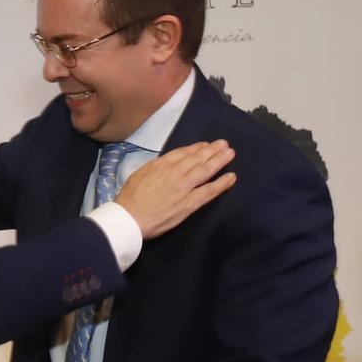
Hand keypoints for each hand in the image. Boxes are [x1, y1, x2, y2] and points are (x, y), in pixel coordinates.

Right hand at [115, 140, 235, 238]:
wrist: (129, 217)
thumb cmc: (129, 198)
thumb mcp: (139, 174)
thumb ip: (155, 168)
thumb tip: (165, 164)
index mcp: (161, 165)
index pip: (183, 153)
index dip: (196, 148)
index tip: (205, 145)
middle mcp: (175, 172)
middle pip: (197, 158)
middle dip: (212, 150)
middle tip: (224, 144)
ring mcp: (184, 187)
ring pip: (205, 170)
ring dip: (219, 160)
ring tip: (230, 154)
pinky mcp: (189, 203)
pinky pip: (208, 191)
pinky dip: (221, 183)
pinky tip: (231, 177)